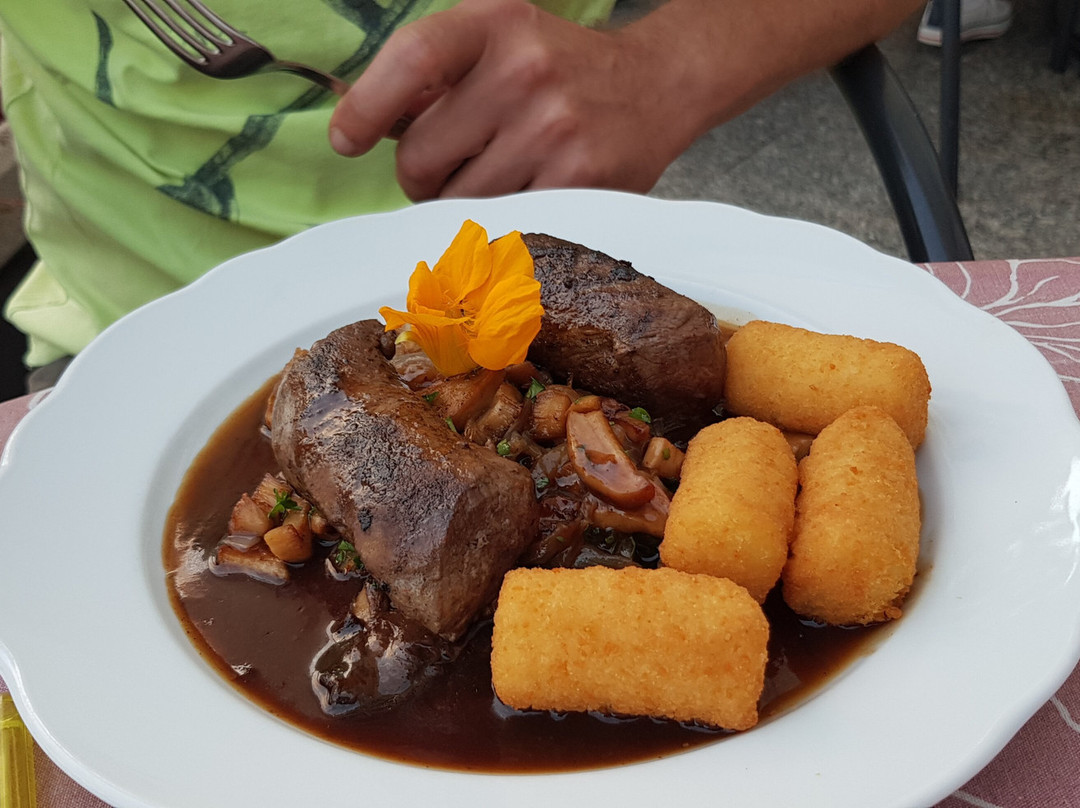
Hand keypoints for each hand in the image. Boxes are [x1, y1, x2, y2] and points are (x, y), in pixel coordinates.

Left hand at [328, 0, 703, 200]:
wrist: (658, 84)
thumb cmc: (560, 67)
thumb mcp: (500, 40)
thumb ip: (435, 75)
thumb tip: (363, 122)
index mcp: (496, 24)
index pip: (412, 59)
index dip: (367, 106)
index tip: (346, 140)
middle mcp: (525, 72)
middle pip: (423, 155)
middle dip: (421, 176)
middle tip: (449, 167)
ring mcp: (555, 130)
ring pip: (459, 202)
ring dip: (461, 204)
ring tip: (493, 180)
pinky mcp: (581, 181)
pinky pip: (504, 225)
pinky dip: (500, 223)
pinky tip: (521, 196)